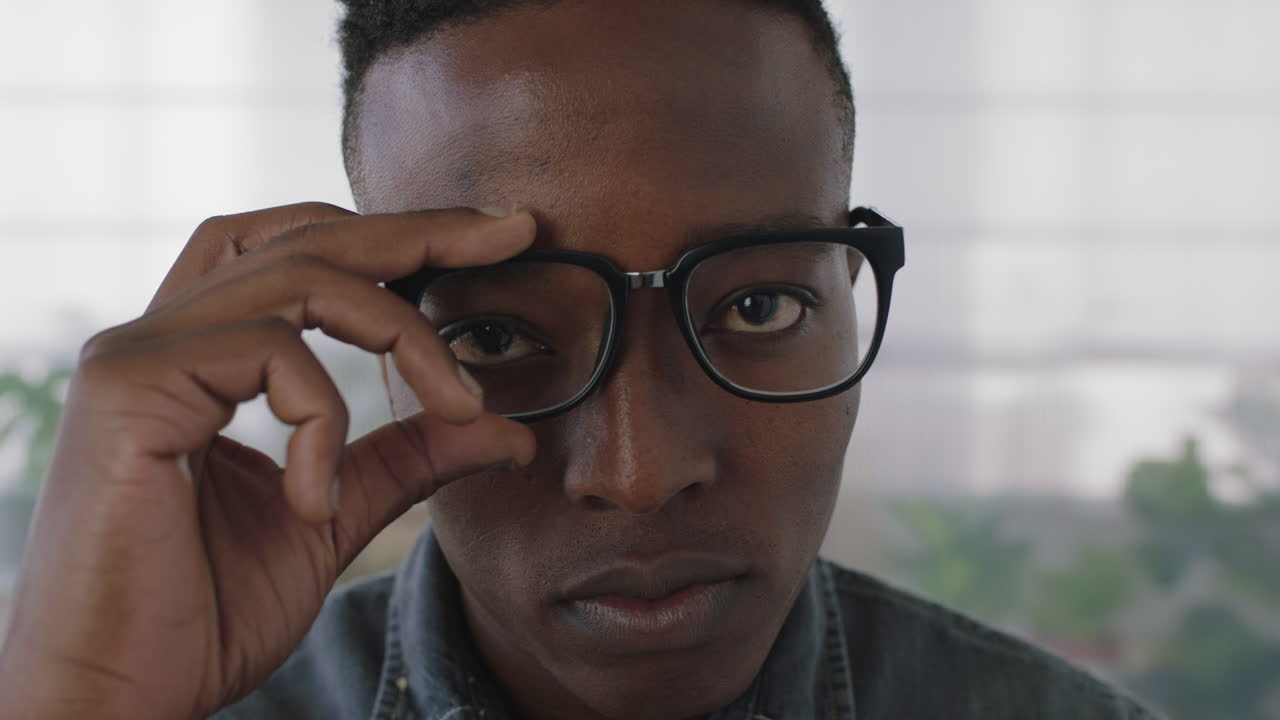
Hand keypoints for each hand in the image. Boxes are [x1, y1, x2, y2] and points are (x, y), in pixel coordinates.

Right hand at [0, 204, 537, 719]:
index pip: (300, 251)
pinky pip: (270, 353)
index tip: (492, 237)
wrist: (119, 695)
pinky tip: (316, 501)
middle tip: (511, 233)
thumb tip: (505, 427)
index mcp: (203, 355)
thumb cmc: (204, 614)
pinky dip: (323, 418)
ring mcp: (139, 352)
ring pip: (304, 277)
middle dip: (421, 228)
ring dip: (406, 334)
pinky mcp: (128, 386)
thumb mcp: (336, 515)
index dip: (394, 234)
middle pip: (307, 235)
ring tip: (458, 404)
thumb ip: (408, 458)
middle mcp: (163, 334)